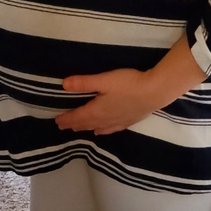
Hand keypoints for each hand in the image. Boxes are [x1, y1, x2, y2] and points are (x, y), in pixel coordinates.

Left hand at [55, 34, 208, 135]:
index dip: (66, 119)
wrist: (154, 92)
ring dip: (86, 128)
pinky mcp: (128, 121)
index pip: (77, 117)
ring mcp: (117, 122)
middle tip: (63, 127)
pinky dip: (102, 130)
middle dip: (74, 125)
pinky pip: (110, 129)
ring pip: (97, 127)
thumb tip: (63, 84)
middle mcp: (105, 120)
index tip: (57, 122)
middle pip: (86, 124)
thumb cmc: (128, 84)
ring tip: (78, 130)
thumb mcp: (103, 80)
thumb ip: (84, 82)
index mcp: (97, 110)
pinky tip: (101, 131)